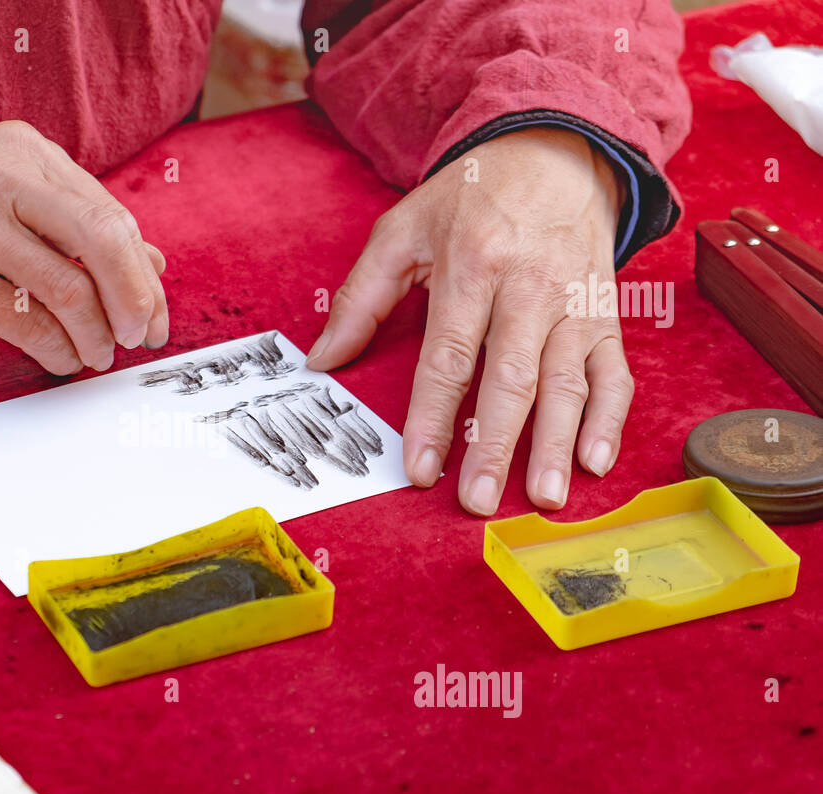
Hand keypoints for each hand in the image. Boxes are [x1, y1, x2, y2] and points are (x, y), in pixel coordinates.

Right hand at [0, 120, 167, 374]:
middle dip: (133, 300)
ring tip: (97, 353)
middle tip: (138, 336)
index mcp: (26, 152)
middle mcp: (3, 179)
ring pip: (68, 290)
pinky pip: (27, 324)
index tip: (152, 312)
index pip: (109, 214)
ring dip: (94, 336)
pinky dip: (56, 350)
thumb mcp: (10, 188)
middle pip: (102, 240)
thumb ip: (78, 219)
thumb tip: (152, 264)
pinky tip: (61, 359)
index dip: (142, 272)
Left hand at [306, 127, 630, 515]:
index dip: (434, 416)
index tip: (421, 468)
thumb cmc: (472, 195)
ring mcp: (573, 304)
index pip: (449, 357)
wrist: (558, 148)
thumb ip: (360, 298)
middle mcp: (528, 289)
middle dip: (495, 445)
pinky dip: (609, 418)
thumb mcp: (402, 230)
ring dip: (556, 443)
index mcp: (472, 267)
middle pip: (511, 379)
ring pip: (567, 382)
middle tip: (478, 501)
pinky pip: (614, 372)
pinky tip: (594, 461)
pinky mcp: (605, 314)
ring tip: (544, 496)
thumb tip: (322, 360)